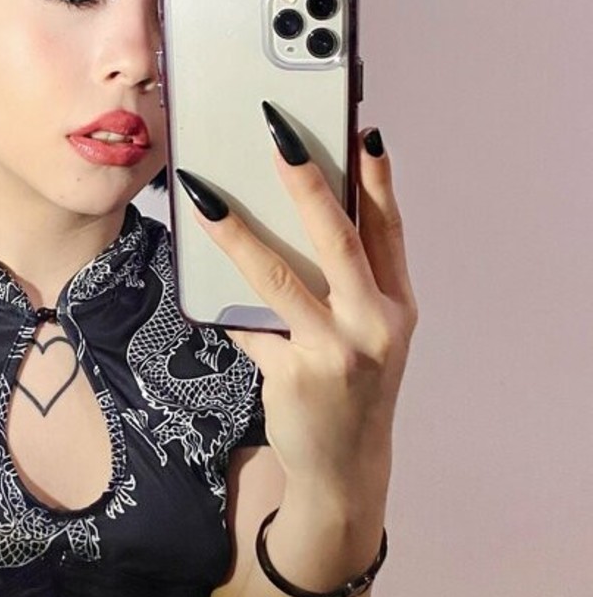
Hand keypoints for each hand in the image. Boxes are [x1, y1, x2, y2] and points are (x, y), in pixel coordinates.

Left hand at [177, 115, 417, 497]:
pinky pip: (249, 326)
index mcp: (397, 304)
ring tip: (206, 196)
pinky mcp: (295, 376)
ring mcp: (336, 351)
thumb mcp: (369, 332)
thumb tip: (300, 214)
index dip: (377, 178)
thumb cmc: (353, 386)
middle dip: (307, 182)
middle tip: (278, 137)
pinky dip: (224, 303)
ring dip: (238, 232)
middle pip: (338, 239)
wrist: (344, 466)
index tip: (360, 130)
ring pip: (279, 278)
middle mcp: (374, 324)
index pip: (388, 227)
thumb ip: (348, 280)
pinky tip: (198, 276)